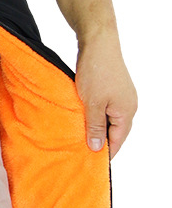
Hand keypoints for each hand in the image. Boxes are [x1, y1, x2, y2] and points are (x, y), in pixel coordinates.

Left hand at [75, 32, 136, 158]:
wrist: (98, 43)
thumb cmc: (96, 72)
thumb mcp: (92, 103)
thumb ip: (95, 126)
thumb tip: (97, 148)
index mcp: (126, 112)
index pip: (118, 141)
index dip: (105, 153)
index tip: (90, 164)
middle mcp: (128, 106)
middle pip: (115, 132)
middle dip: (100, 142)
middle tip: (81, 153)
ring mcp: (121, 97)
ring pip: (109, 121)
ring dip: (95, 128)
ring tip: (80, 138)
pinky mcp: (113, 89)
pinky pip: (105, 110)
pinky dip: (95, 117)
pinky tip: (82, 120)